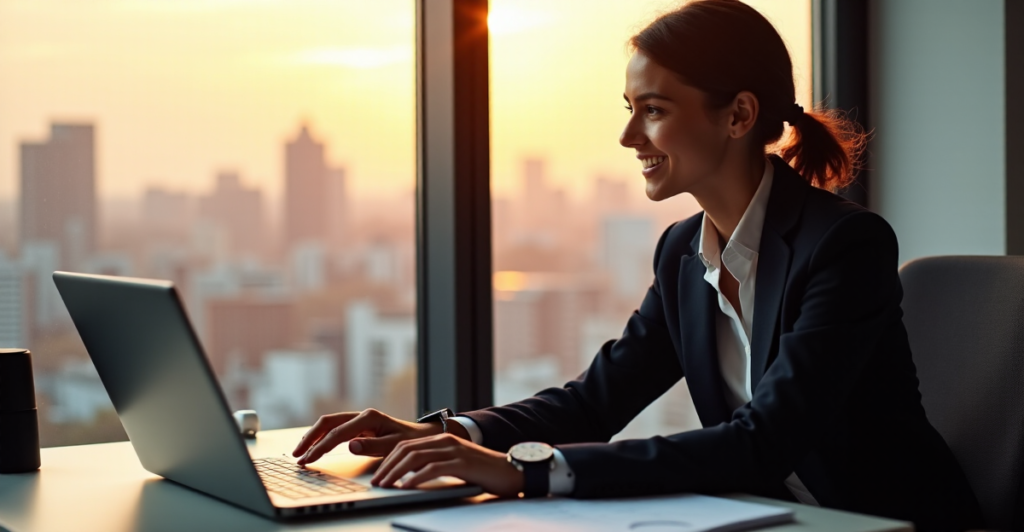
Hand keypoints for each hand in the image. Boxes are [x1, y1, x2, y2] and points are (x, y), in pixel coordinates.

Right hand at [292, 408, 464, 464]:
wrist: (421, 436)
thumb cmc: (410, 440)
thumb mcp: (395, 445)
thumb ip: (374, 445)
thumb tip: (351, 445)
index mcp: (369, 417)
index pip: (338, 433)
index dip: (321, 446)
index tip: (309, 459)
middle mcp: (361, 415)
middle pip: (327, 422)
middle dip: (310, 438)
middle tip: (297, 455)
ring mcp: (359, 420)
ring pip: (329, 424)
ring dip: (313, 437)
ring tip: (300, 452)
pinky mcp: (358, 426)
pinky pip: (335, 430)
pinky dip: (322, 437)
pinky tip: (314, 447)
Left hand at [371, 433, 524, 497]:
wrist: (511, 470)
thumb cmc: (482, 472)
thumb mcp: (454, 465)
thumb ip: (435, 465)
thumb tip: (409, 477)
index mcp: (441, 439)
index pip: (406, 445)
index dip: (388, 460)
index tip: (378, 476)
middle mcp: (446, 440)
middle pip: (406, 449)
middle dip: (387, 467)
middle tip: (377, 483)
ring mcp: (454, 450)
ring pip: (416, 457)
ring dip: (397, 473)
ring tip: (386, 486)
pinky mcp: (462, 462)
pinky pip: (433, 469)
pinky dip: (416, 478)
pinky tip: (407, 487)